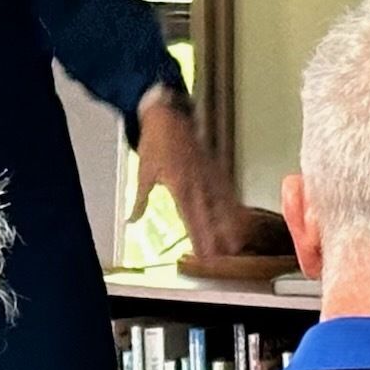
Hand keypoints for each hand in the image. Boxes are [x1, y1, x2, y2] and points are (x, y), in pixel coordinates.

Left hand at [134, 89, 254, 259]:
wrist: (169, 115)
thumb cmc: (155, 143)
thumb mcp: (143, 172)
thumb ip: (140, 200)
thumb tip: (132, 221)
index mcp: (180, 185)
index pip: (191, 217)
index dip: (199, 237)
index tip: (205, 254)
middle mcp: (198, 182)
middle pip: (211, 214)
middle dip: (218, 236)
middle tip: (226, 255)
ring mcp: (210, 174)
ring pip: (223, 204)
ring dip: (230, 224)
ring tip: (237, 241)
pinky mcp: (215, 167)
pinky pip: (227, 190)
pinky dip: (234, 204)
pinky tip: (238, 215)